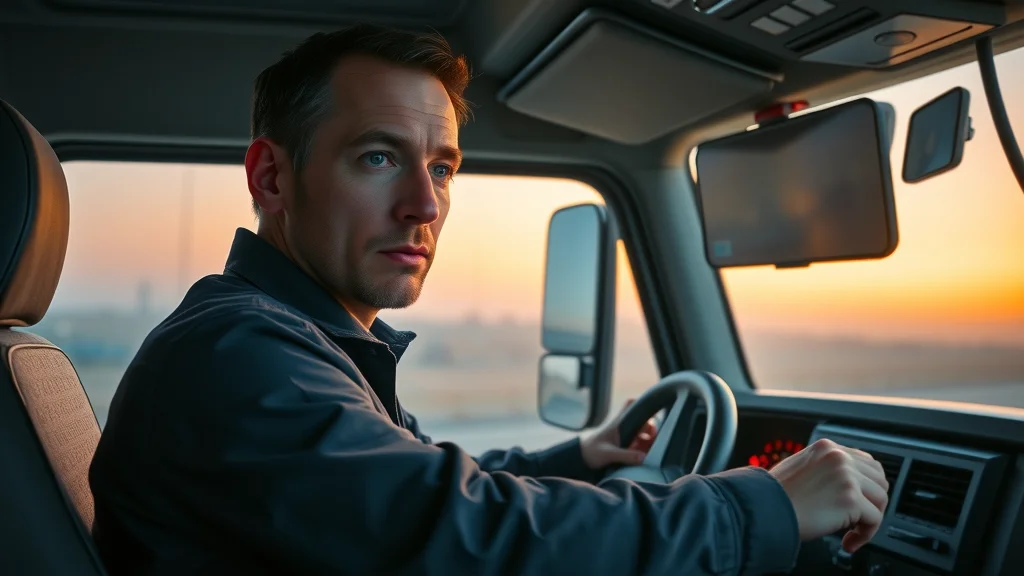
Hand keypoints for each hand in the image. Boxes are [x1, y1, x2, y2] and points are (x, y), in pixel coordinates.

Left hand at [580, 399, 657, 469]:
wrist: (580, 459)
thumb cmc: (591, 452)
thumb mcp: (608, 454)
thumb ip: (625, 456)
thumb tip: (644, 457)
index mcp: (619, 423)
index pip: (630, 404)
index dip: (641, 402)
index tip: (652, 410)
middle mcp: (622, 426)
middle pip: (642, 419)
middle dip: (651, 427)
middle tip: (652, 438)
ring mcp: (623, 435)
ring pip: (642, 431)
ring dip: (648, 438)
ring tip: (649, 447)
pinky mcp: (623, 445)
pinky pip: (638, 442)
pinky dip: (643, 446)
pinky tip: (644, 454)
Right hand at [770, 438, 888, 552]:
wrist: (764, 509)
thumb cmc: (774, 496)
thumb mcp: (800, 469)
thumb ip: (824, 470)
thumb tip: (844, 487)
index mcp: (827, 448)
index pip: (866, 462)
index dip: (867, 486)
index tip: (861, 503)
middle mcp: (839, 457)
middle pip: (880, 479)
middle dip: (873, 502)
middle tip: (858, 520)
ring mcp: (846, 476)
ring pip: (881, 499)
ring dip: (870, 520)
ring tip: (851, 532)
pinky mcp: (850, 498)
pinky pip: (874, 520)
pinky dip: (865, 535)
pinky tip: (848, 542)